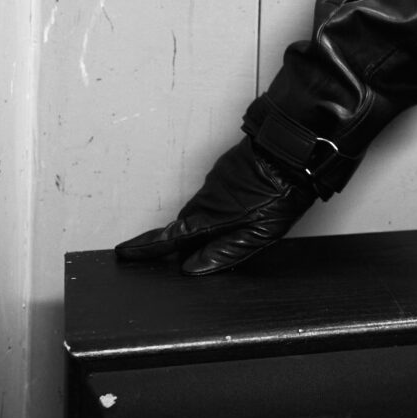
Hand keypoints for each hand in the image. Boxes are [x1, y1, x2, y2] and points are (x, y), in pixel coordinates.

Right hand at [115, 136, 314, 274]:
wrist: (291, 148)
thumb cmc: (281, 192)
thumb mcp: (258, 233)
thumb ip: (225, 252)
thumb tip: (192, 268)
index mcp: (211, 217)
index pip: (170, 238)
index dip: (146, 247)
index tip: (125, 252)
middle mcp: (207, 198)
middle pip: (182, 224)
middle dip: (172, 239)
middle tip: (158, 254)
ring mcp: (216, 181)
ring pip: (200, 207)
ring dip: (199, 222)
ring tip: (204, 237)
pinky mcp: (228, 170)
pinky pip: (214, 193)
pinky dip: (215, 205)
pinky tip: (231, 210)